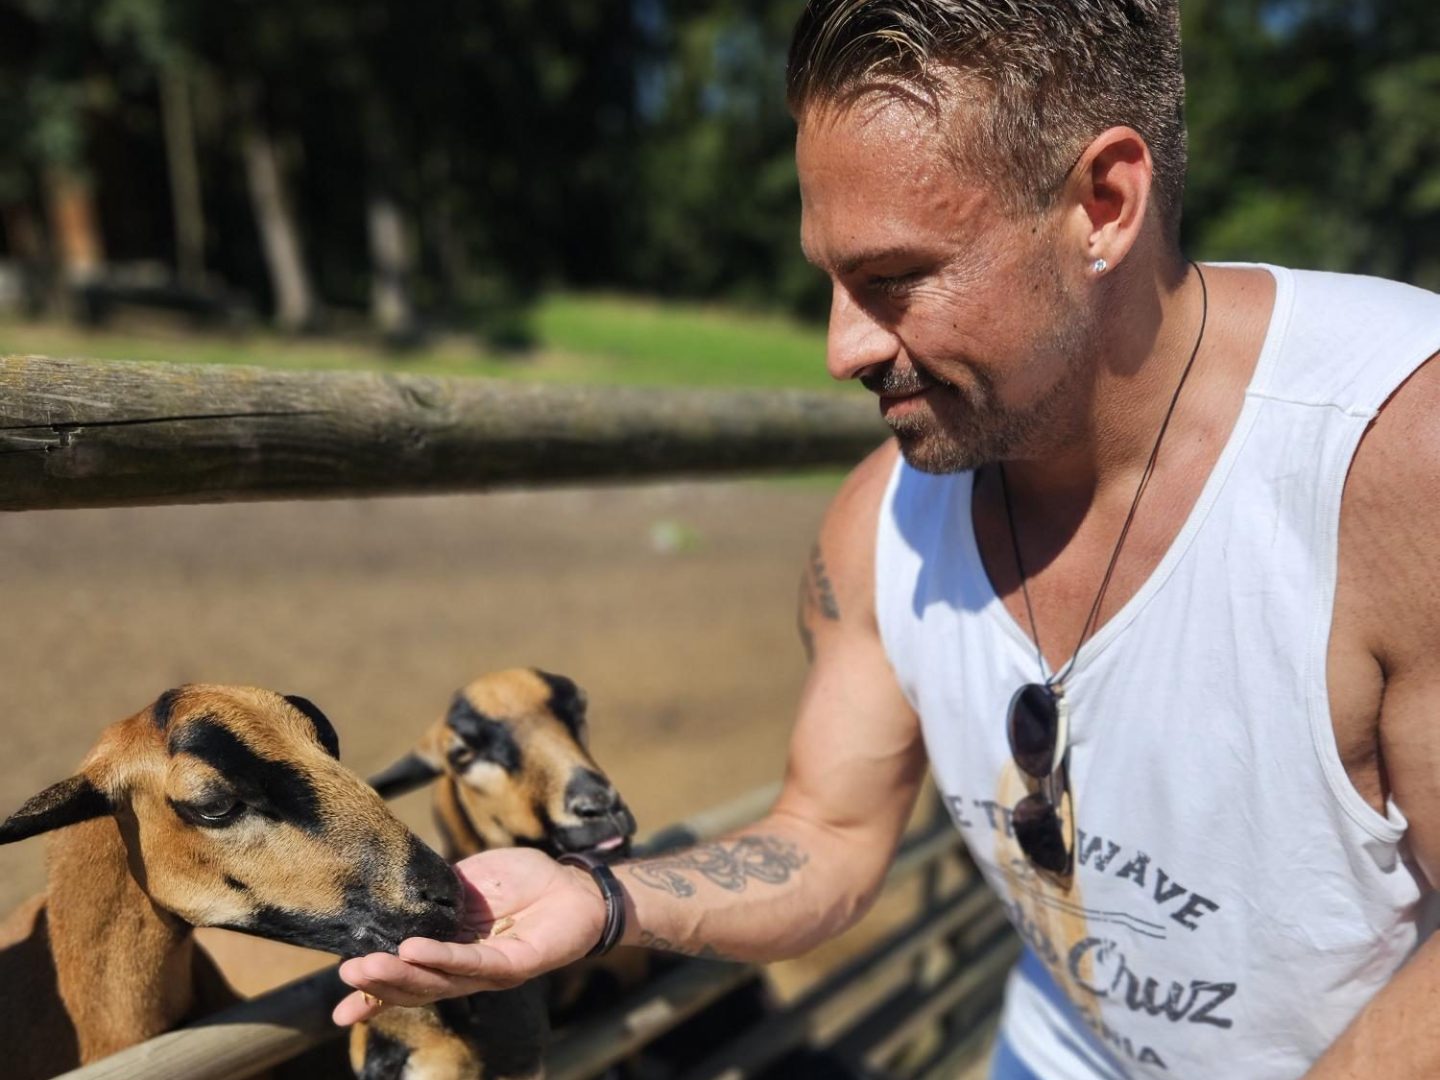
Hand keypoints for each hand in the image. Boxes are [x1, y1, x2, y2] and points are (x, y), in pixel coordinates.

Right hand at [332, 847, 604, 1025]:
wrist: (578, 884)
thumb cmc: (528, 880)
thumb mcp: (473, 877)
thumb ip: (442, 890)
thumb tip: (402, 893)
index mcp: (453, 951)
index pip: (410, 977)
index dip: (376, 995)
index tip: (340, 1008)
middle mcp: (468, 969)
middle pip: (418, 984)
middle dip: (379, 983)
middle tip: (346, 974)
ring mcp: (491, 970)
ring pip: (439, 981)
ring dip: (401, 976)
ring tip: (366, 968)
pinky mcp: (515, 963)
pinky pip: (473, 963)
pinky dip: (440, 958)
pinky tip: (412, 951)